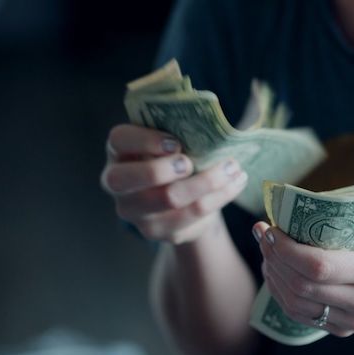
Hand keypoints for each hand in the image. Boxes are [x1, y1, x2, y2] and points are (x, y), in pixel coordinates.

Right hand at [101, 124, 247, 243]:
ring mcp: (136, 212)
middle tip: (191, 163)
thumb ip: (179, 131)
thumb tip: (209, 123)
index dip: (145, 140)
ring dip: (207, 181)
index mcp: (119, 151)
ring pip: (169, 198)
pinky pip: (193, 215)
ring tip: (232, 168)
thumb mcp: (170, 141)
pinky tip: (236, 182)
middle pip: (128, 179)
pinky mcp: (159, 231)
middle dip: (163, 169)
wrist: (183, 199)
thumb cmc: (175, 158)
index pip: (119, 140)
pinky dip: (220, 196)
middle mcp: (118, 183)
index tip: (175, 142)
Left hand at [253, 218, 353, 336]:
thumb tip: (288, 210)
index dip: (286, 249)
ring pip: (297, 304)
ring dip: (274, 275)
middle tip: (262, 234)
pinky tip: (276, 271)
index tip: (270, 228)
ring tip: (267, 251)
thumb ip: (338, 222)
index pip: (319, 266)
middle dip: (274, 258)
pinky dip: (282, 292)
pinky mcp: (346, 329)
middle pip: (303, 286)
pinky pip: (302, 315)